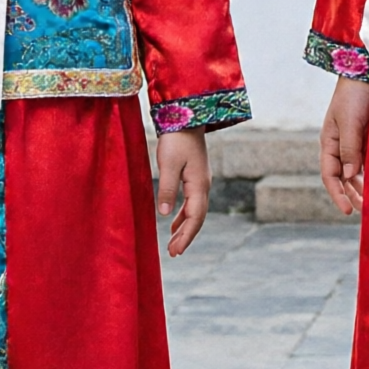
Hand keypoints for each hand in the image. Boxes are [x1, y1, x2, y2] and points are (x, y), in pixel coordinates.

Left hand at [156, 129, 209, 255]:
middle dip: (187, 236)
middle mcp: (204, 185)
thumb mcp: (168, 165)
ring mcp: (201, 181)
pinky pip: (192, 202)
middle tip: (174, 253)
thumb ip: (167, 189)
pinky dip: (184, 215)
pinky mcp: (195, 176)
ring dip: (186, 227)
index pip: (195, 218)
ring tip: (174, 242)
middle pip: (198, 217)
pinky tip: (174, 221)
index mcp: (199, 185)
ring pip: (196, 211)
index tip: (175, 251)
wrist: (187, 116)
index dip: (186, 236)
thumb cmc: (176, 139)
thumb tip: (164, 215)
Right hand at [320, 79, 368, 215]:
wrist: (368, 72)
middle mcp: (342, 146)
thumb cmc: (353, 95)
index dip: (337, 194)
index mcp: (329, 143)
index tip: (347, 210)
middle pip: (346, 177)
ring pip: (361, 171)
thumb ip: (349, 149)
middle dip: (354, 194)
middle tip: (367, 210)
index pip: (330, 175)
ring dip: (367, 185)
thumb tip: (349, 177)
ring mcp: (358, 142)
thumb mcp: (348, 122)